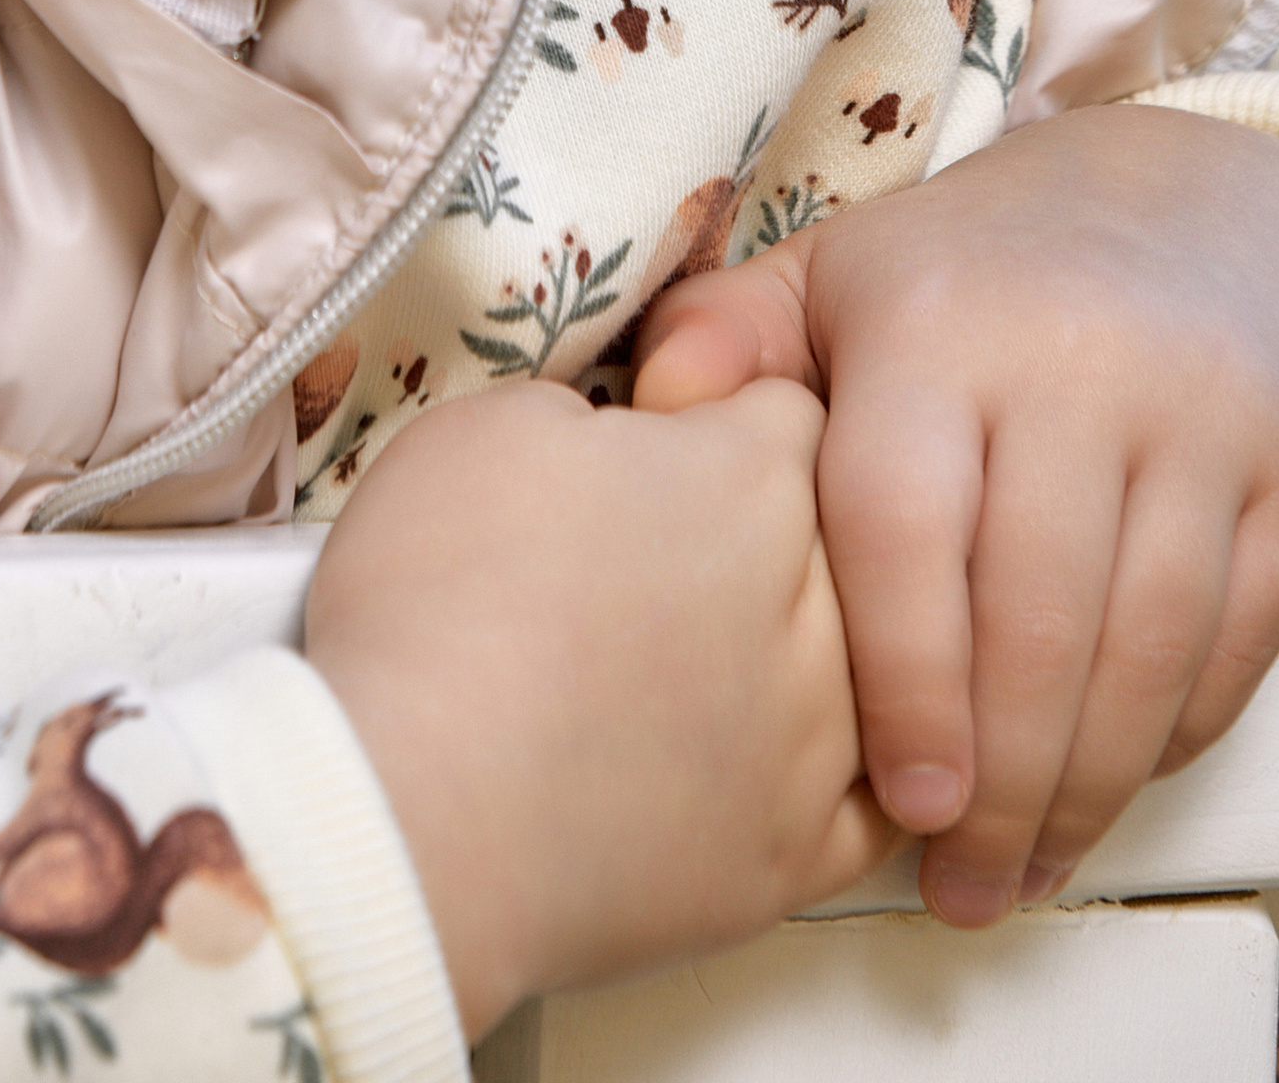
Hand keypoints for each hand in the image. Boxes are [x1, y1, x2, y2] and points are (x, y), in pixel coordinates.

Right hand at [307, 375, 894, 1035]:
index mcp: (749, 477)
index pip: (789, 416)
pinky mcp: (788, 865)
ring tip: (709, 674)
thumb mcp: (493, 426)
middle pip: (832, 542)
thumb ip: (597, 413)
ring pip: (864, 671)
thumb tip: (626, 444)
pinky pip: (869, 811)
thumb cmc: (438, 606)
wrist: (409, 818)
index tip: (672, 455)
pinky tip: (781, 769)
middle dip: (768, 541)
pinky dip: (831, 785)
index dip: (725, 424)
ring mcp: (812, 745)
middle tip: (668, 571)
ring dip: (802, 659)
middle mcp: (814, 604)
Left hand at [633, 103, 1278, 925]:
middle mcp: (1081, 357)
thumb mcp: (838, 274)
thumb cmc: (970, 273)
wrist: (1183, 196)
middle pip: (1041, 617)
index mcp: (940, 321)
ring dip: (1088, 789)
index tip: (900, 805)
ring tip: (1025, 871)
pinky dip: (1179, 729)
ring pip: (1151, 646)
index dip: (906, 684)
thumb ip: (733, 341)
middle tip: (960, 890)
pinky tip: (1114, 783)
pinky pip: (1243, 630)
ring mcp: (1203, 407)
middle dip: (999, 785)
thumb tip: (652, 407)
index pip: (910, 529)